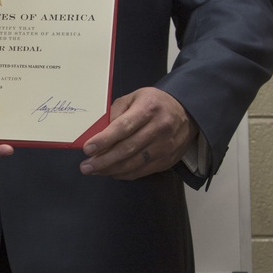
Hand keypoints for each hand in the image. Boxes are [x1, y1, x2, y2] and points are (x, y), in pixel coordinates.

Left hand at [79, 87, 193, 179]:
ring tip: (94, 170)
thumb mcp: (134, 98)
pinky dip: (123, 174)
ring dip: (110, 170)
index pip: (123, 127)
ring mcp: (164, 146)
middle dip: (103, 160)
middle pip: (126, 149)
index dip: (104, 140)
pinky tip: (111, 172)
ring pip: (133, 163)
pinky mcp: (166, 160)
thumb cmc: (154, 104)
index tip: (87, 149)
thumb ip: (115, 113)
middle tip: (85, 166)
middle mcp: (159, 128)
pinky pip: (141, 171)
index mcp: (148, 109)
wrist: (187, 114)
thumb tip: (98, 133)